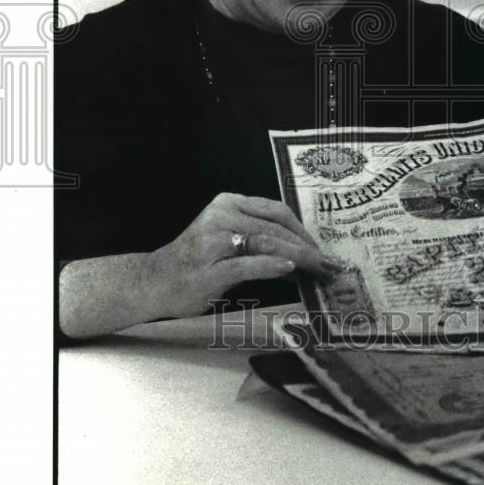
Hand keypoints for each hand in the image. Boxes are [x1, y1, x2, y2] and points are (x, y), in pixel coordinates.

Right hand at [147, 192, 341, 318]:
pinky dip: (271, 266)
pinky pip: (247, 264)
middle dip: (307, 247)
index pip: (276, 211)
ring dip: (299, 257)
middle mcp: (221, 216)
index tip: (322, 249)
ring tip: (319, 270)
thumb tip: (303, 254)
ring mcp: (213, 242)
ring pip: (266, 243)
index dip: (303, 230)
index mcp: (228, 203)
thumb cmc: (197, 262)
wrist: (154, 281)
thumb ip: (258, 237)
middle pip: (275, 227)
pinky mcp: (210, 269)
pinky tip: (290, 270)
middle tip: (329, 265)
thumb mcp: (226, 238)